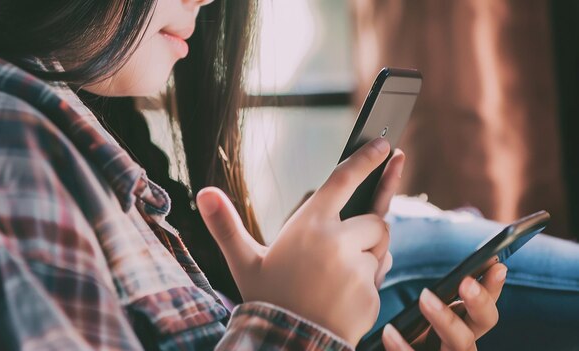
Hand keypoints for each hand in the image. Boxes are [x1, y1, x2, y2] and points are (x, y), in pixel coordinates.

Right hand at [197, 138, 404, 344]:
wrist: (287, 345)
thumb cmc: (267, 299)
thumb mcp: (245, 262)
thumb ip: (226, 225)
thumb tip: (203, 193)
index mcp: (309, 226)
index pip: (343, 180)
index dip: (367, 159)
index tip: (384, 144)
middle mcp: (337, 242)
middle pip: (376, 218)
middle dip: (367, 229)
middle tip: (341, 249)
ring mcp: (358, 268)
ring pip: (382, 247)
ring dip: (370, 253)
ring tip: (337, 275)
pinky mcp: (372, 293)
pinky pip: (381, 275)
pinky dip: (369, 280)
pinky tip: (343, 294)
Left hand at [382, 263, 506, 349]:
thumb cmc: (406, 338)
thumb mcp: (419, 316)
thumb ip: (427, 297)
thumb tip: (407, 263)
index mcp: (463, 328)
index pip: (484, 307)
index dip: (494, 288)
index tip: (497, 266)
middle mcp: (462, 345)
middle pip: (483, 324)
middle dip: (479, 302)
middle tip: (466, 283)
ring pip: (461, 344)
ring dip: (446, 320)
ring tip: (425, 298)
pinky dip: (403, 347)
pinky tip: (390, 332)